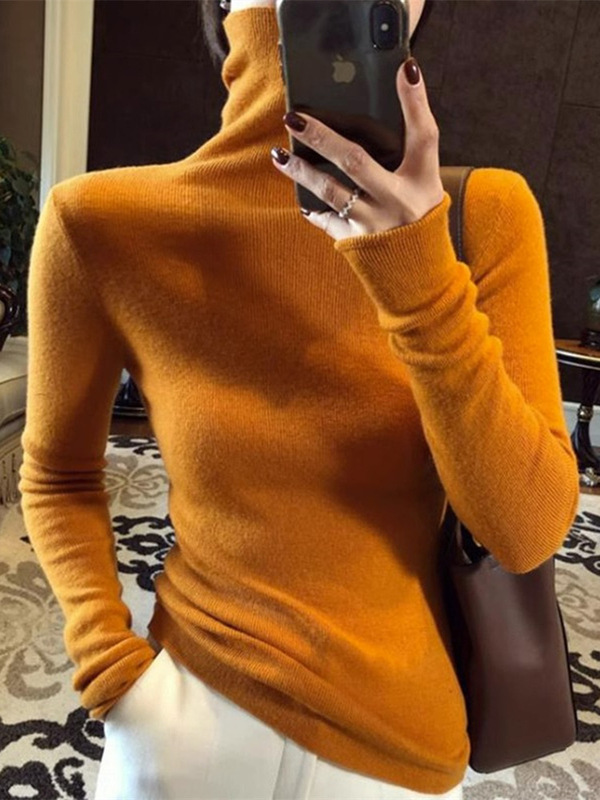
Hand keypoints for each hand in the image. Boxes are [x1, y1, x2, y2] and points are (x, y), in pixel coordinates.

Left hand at [271, 57, 445, 242]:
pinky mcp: (355, 242)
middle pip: (355, 161)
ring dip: (302, 171)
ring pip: (330, 191)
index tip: (404, 68)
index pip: (424, 135)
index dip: (415, 102)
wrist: (417, 273)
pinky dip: (312, 208)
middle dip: (322, 137)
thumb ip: (410, 149)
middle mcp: (397, 201)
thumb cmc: (418, 217)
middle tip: (294, 118)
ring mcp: (373, 224)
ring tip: (279, 154)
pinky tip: (300, 199)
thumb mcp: (426, 183)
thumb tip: (389, 99)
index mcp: (421, 180)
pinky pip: (327, 220)